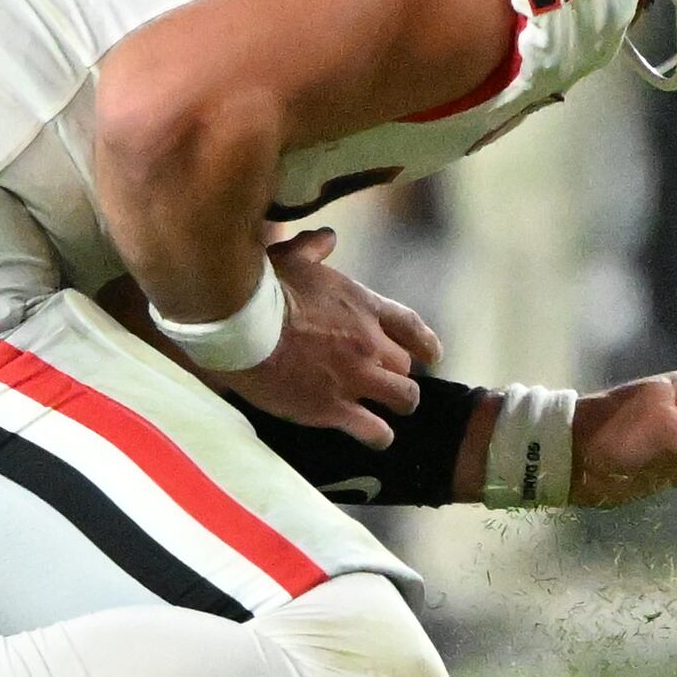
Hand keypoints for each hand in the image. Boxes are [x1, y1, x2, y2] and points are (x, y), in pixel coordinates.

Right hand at [205, 230, 440, 445]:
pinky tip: (378, 438)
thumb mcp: (293, 258)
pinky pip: (371, 428)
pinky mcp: (332, 408)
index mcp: (364, 307)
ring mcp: (355, 377)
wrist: (243, 328)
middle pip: (403, 365)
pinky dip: (378, 435)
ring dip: (400, 404)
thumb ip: (314, 249)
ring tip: (395, 413)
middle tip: (390, 384)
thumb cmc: (264, 290)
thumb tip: (327, 237)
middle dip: (399, 375)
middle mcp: (370, 343)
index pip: (410, 326)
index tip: (433, 355)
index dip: (425, 342)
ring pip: (401, 397)